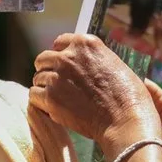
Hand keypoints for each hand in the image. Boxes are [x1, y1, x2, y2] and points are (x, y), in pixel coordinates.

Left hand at [32, 33, 161, 154]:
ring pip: (38, 78)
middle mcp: (68, 56)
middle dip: (49, 70)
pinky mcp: (50, 97)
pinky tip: (52, 108)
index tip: (63, 66)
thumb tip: (80, 64)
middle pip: (44, 59)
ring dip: (45, 87)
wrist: (125, 120)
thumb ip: (92, 59)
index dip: (61, 55)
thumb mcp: (114, 64)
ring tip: (59, 99)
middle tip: (57, 84)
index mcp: (86, 43)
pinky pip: (34, 95)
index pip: (60, 42)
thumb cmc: (127, 96)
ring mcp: (57, 76)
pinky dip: (41, 102)